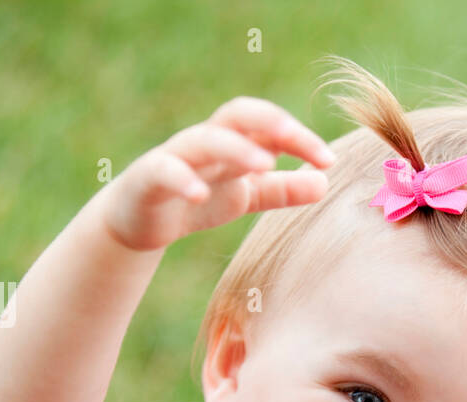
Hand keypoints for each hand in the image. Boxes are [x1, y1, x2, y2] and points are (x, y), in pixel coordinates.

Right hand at [101, 96, 335, 250]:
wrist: (138, 221)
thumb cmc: (198, 199)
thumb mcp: (246, 196)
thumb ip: (282, 189)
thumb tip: (325, 183)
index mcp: (232, 140)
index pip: (268, 124)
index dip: (299, 137)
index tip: (328, 161)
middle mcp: (205, 140)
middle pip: (238, 115)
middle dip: (273, 123)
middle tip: (305, 146)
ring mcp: (175, 156)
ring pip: (205, 139)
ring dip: (236, 148)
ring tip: (263, 164)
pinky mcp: (147, 178)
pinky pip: (164, 172)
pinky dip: (182, 180)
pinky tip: (200, 195)